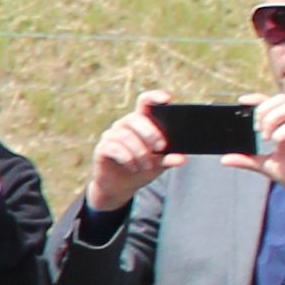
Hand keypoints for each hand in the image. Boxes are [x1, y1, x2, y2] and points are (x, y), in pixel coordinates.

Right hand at [81, 94, 174, 215]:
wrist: (121, 187)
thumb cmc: (142, 168)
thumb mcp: (160, 163)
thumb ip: (169, 158)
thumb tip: (181, 158)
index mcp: (141, 122)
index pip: (145, 102)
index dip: (154, 97)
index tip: (167, 99)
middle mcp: (124, 125)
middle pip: (135, 118)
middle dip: (150, 133)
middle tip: (161, 147)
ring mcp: (111, 136)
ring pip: (126, 136)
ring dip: (140, 152)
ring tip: (147, 165)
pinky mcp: (102, 148)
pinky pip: (114, 148)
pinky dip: (127, 158)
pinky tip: (134, 167)